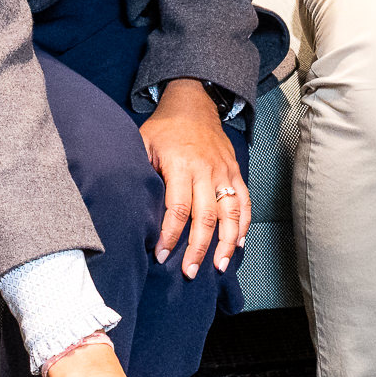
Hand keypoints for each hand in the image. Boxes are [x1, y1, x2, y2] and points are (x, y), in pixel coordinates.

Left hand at [143, 79, 247, 277]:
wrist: (193, 104)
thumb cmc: (164, 129)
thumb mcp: (142, 144)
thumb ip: (140, 173)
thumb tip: (130, 206)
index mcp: (180, 165)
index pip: (177, 208)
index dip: (170, 235)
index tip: (161, 254)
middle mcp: (205, 170)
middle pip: (205, 216)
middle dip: (198, 248)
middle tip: (189, 272)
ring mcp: (224, 171)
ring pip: (230, 213)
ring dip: (226, 242)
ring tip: (219, 266)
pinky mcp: (235, 172)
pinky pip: (244, 201)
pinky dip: (244, 224)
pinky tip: (238, 244)